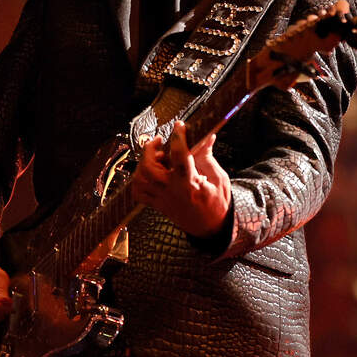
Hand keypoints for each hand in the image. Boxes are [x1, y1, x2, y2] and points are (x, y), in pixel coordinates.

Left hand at [130, 121, 230, 237]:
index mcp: (190, 183)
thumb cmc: (217, 204)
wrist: (212, 229)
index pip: (179, 154)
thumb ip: (208, 157)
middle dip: (150, 150)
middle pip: (149, 167)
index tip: (179, 126)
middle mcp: (172, 191)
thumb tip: (206, 137)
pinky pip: (138, 192)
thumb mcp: (218, 179)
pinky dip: (138, 180)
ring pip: (140, 178)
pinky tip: (148, 173)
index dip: (178, 136)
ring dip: (143, 163)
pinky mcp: (158, 205)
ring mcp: (162, 199)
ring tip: (155, 157)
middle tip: (159, 141)